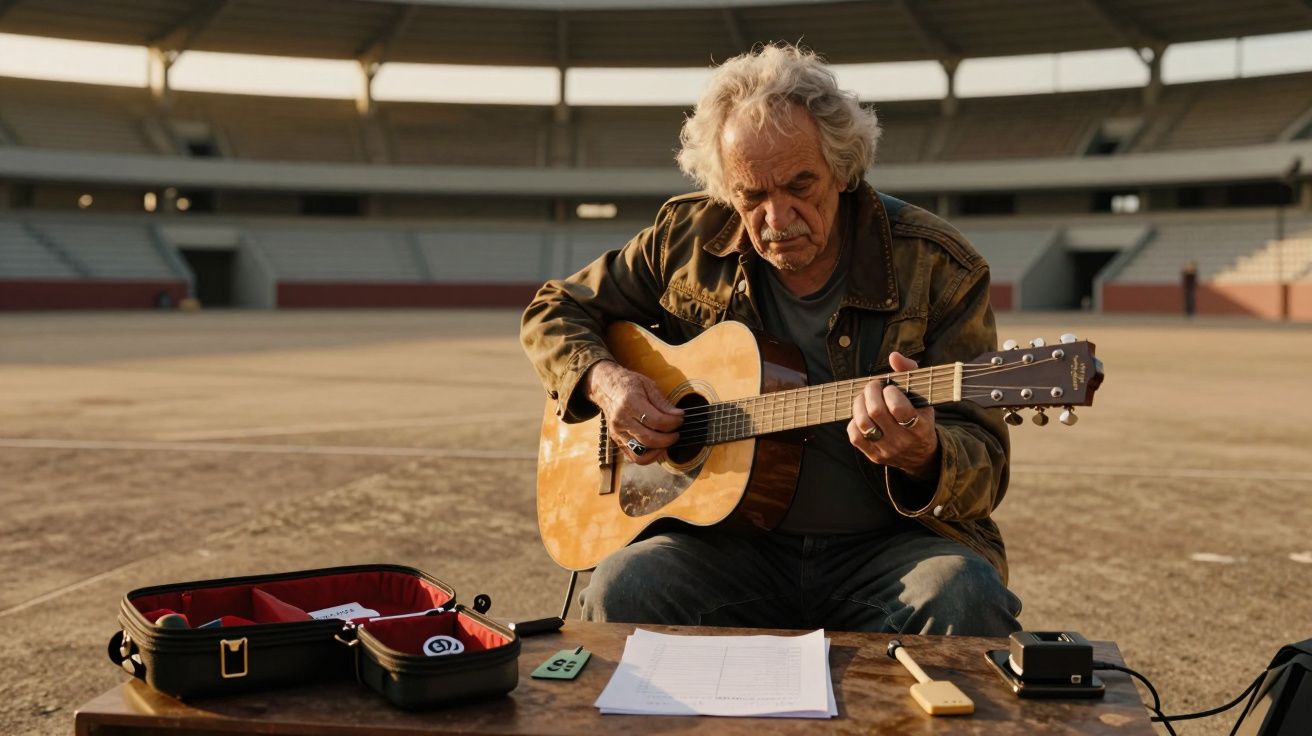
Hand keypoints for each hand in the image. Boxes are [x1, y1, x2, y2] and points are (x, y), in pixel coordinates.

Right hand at [585, 360, 682, 464]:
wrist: (605, 387)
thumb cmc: (628, 384)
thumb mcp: (648, 385)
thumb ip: (663, 402)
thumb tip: (678, 415)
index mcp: (630, 403)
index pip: (657, 421)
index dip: (673, 423)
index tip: (680, 419)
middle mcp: (621, 420)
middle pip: (649, 439)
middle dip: (668, 439)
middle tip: (676, 432)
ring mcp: (617, 432)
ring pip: (640, 453)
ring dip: (658, 450)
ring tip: (667, 441)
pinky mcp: (616, 440)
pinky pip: (633, 457)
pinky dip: (648, 456)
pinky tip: (657, 447)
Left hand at [847, 351, 938, 480]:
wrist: (920, 454)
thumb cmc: (920, 416)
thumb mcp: (923, 396)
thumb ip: (910, 373)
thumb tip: (893, 355)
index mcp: (920, 425)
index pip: (898, 408)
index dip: (889, 393)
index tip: (889, 387)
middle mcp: (903, 440)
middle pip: (876, 412)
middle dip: (870, 392)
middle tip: (873, 386)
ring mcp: (887, 449)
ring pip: (863, 424)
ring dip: (859, 404)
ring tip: (864, 397)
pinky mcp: (873, 455)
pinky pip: (855, 436)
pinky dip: (854, 421)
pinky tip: (862, 414)